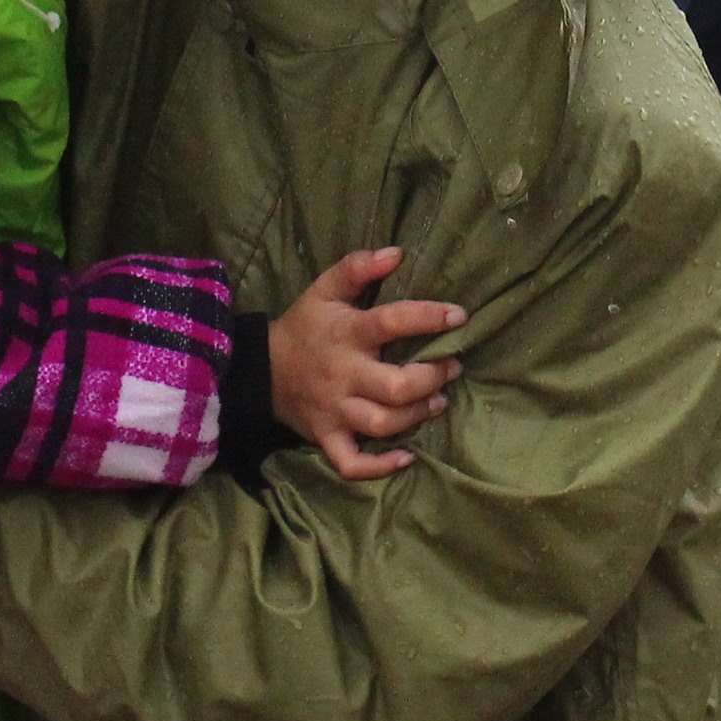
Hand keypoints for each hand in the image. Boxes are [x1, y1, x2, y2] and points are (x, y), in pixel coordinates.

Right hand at [268, 247, 462, 479]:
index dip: (428, 318)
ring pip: (382, 423)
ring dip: (416, 416)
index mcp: (346, 334)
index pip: (392, 322)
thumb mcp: (324, 289)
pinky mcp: (326, 438)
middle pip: (395, 386)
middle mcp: (343, 375)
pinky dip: (379, 468)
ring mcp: (335, 410)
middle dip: (431, 378)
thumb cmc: (305, 327)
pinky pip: (352, 463)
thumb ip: (357, 267)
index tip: (458, 316)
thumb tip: (396, 253)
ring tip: (438, 402)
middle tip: (452, 368)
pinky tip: (407, 458)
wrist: (262, 370)